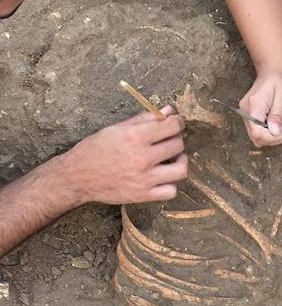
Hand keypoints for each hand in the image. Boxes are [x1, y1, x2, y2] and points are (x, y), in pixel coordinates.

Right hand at [63, 106, 187, 203]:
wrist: (77, 177)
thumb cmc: (96, 149)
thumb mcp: (117, 129)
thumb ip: (145, 119)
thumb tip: (168, 110)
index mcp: (135, 137)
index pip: (172, 126)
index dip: (177, 122)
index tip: (175, 123)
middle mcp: (142, 158)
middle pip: (178, 145)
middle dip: (175, 139)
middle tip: (168, 140)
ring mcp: (144, 179)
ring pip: (181, 169)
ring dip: (180, 161)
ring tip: (171, 159)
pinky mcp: (143, 196)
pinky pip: (171, 191)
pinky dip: (170, 184)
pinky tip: (162, 176)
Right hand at [239, 68, 281, 146]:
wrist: (274, 70)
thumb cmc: (281, 79)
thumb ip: (278, 115)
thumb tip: (274, 132)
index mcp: (255, 104)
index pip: (257, 132)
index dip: (271, 137)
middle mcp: (246, 110)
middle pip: (255, 136)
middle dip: (272, 138)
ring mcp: (246, 113)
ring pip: (255, 136)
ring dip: (270, 137)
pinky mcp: (249, 115)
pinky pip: (256, 131)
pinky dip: (267, 133)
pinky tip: (275, 125)